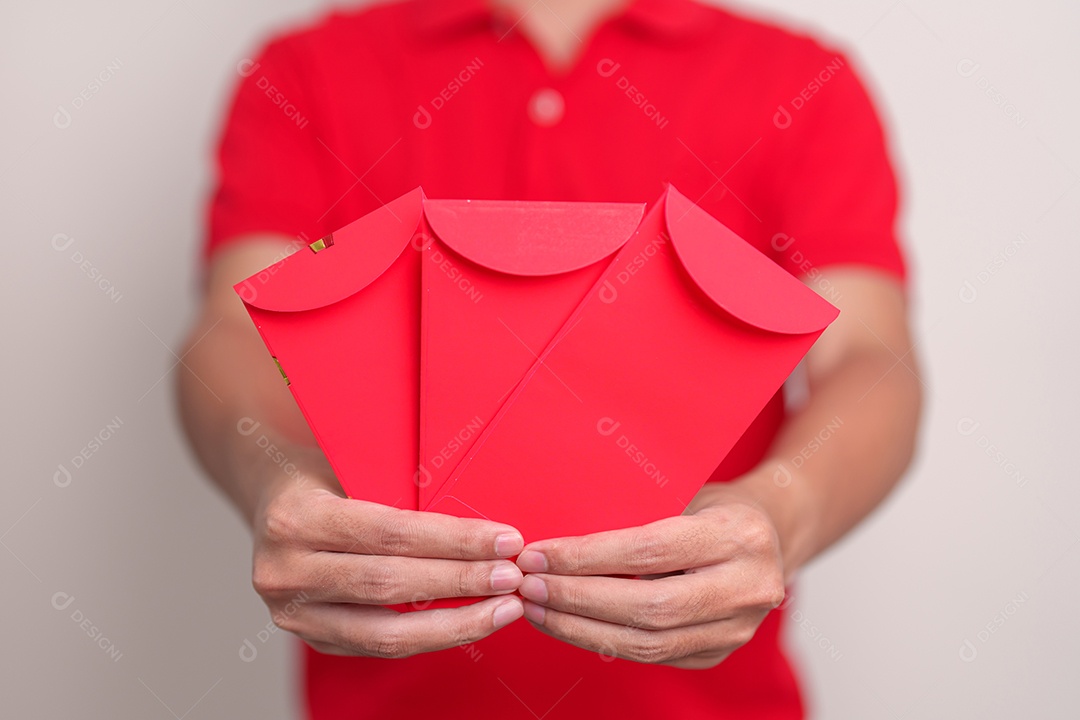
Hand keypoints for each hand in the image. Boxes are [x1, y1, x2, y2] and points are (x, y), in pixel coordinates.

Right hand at [251, 471, 525, 657]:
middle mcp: (284, 571)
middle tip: (513, 576)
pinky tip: (468, 621)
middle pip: (391, 586)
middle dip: (463, 583)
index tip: (505, 540)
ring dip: (456, 624)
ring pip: (386, 633)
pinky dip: (430, 636)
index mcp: (294, 518)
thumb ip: (399, 488)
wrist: (269, 497)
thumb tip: (481, 519)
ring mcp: (291, 612)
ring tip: (504, 608)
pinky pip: (378, 646)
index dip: (454, 541)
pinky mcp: (308, 636)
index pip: (391, 534)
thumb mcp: (352, 463)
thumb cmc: (322, 471)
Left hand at [514, 482, 785, 668]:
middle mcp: (748, 587)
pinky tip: (568, 624)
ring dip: (581, 628)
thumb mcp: (688, 490)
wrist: (772, 534)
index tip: (539, 554)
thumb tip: (559, 536)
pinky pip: (652, 656)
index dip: (587, 557)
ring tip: (537, 607)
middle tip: (529, 585)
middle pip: (648, 607)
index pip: (650, 552)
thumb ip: (638, 513)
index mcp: (739, 536)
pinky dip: (603, 641)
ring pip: (647, 643)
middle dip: (577, 599)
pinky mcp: (718, 653)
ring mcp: (737, 629)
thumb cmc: (715, 505)